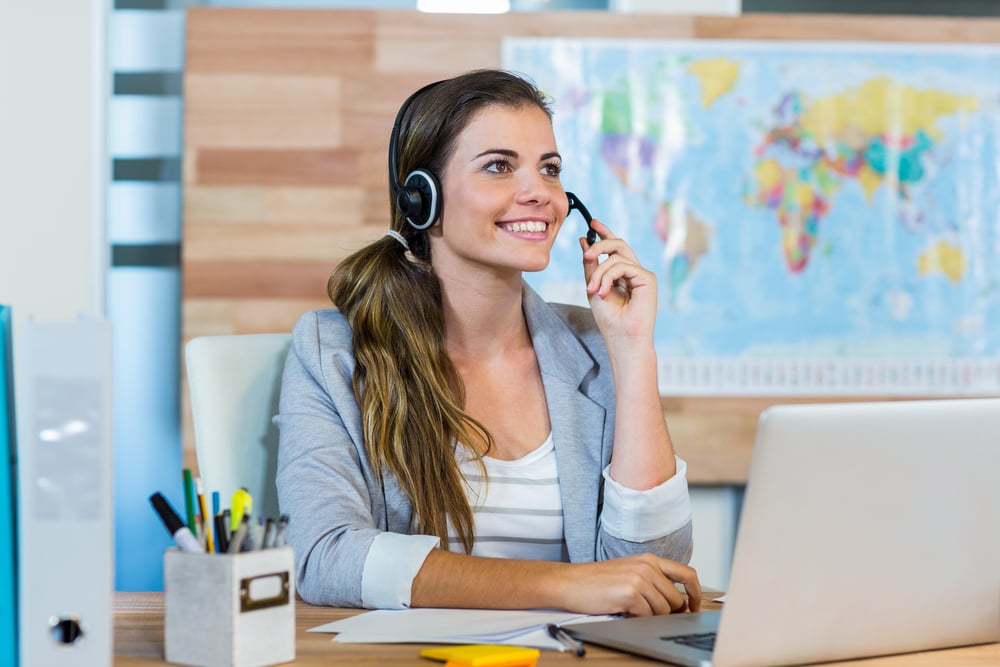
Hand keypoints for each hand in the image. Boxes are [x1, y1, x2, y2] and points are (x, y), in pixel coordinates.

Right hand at [554, 554, 700, 616]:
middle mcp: (647, 566)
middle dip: (668, 612)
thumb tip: (679, 604)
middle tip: (650, 613)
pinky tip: (622, 609)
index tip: (694, 607)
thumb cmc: (596, 580)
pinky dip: (637, 618)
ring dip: (649, 616)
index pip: (687, 574)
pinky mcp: (630, 593)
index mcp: (649, 560)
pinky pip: (647, 616)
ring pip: (663, 610)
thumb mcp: (629, 572)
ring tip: (630, 608)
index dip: (696, 594)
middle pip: (677, 599)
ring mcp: (639, 579)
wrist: (569, 582)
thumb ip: (654, 582)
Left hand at [580, 220, 657, 344]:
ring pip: (617, 256)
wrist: (621, 337)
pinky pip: (623, 266)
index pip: (615, 248)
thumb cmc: (609, 318)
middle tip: (586, 254)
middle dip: (600, 244)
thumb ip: (590, 265)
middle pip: (618, 244)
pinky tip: (603, 292)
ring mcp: (642, 275)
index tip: (592, 223)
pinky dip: (608, 277)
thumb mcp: (593, 286)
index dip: (605, 232)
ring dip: (599, 272)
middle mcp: (634, 272)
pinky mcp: (648, 278)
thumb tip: (583, 241)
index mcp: (622, 274)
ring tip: (592, 290)